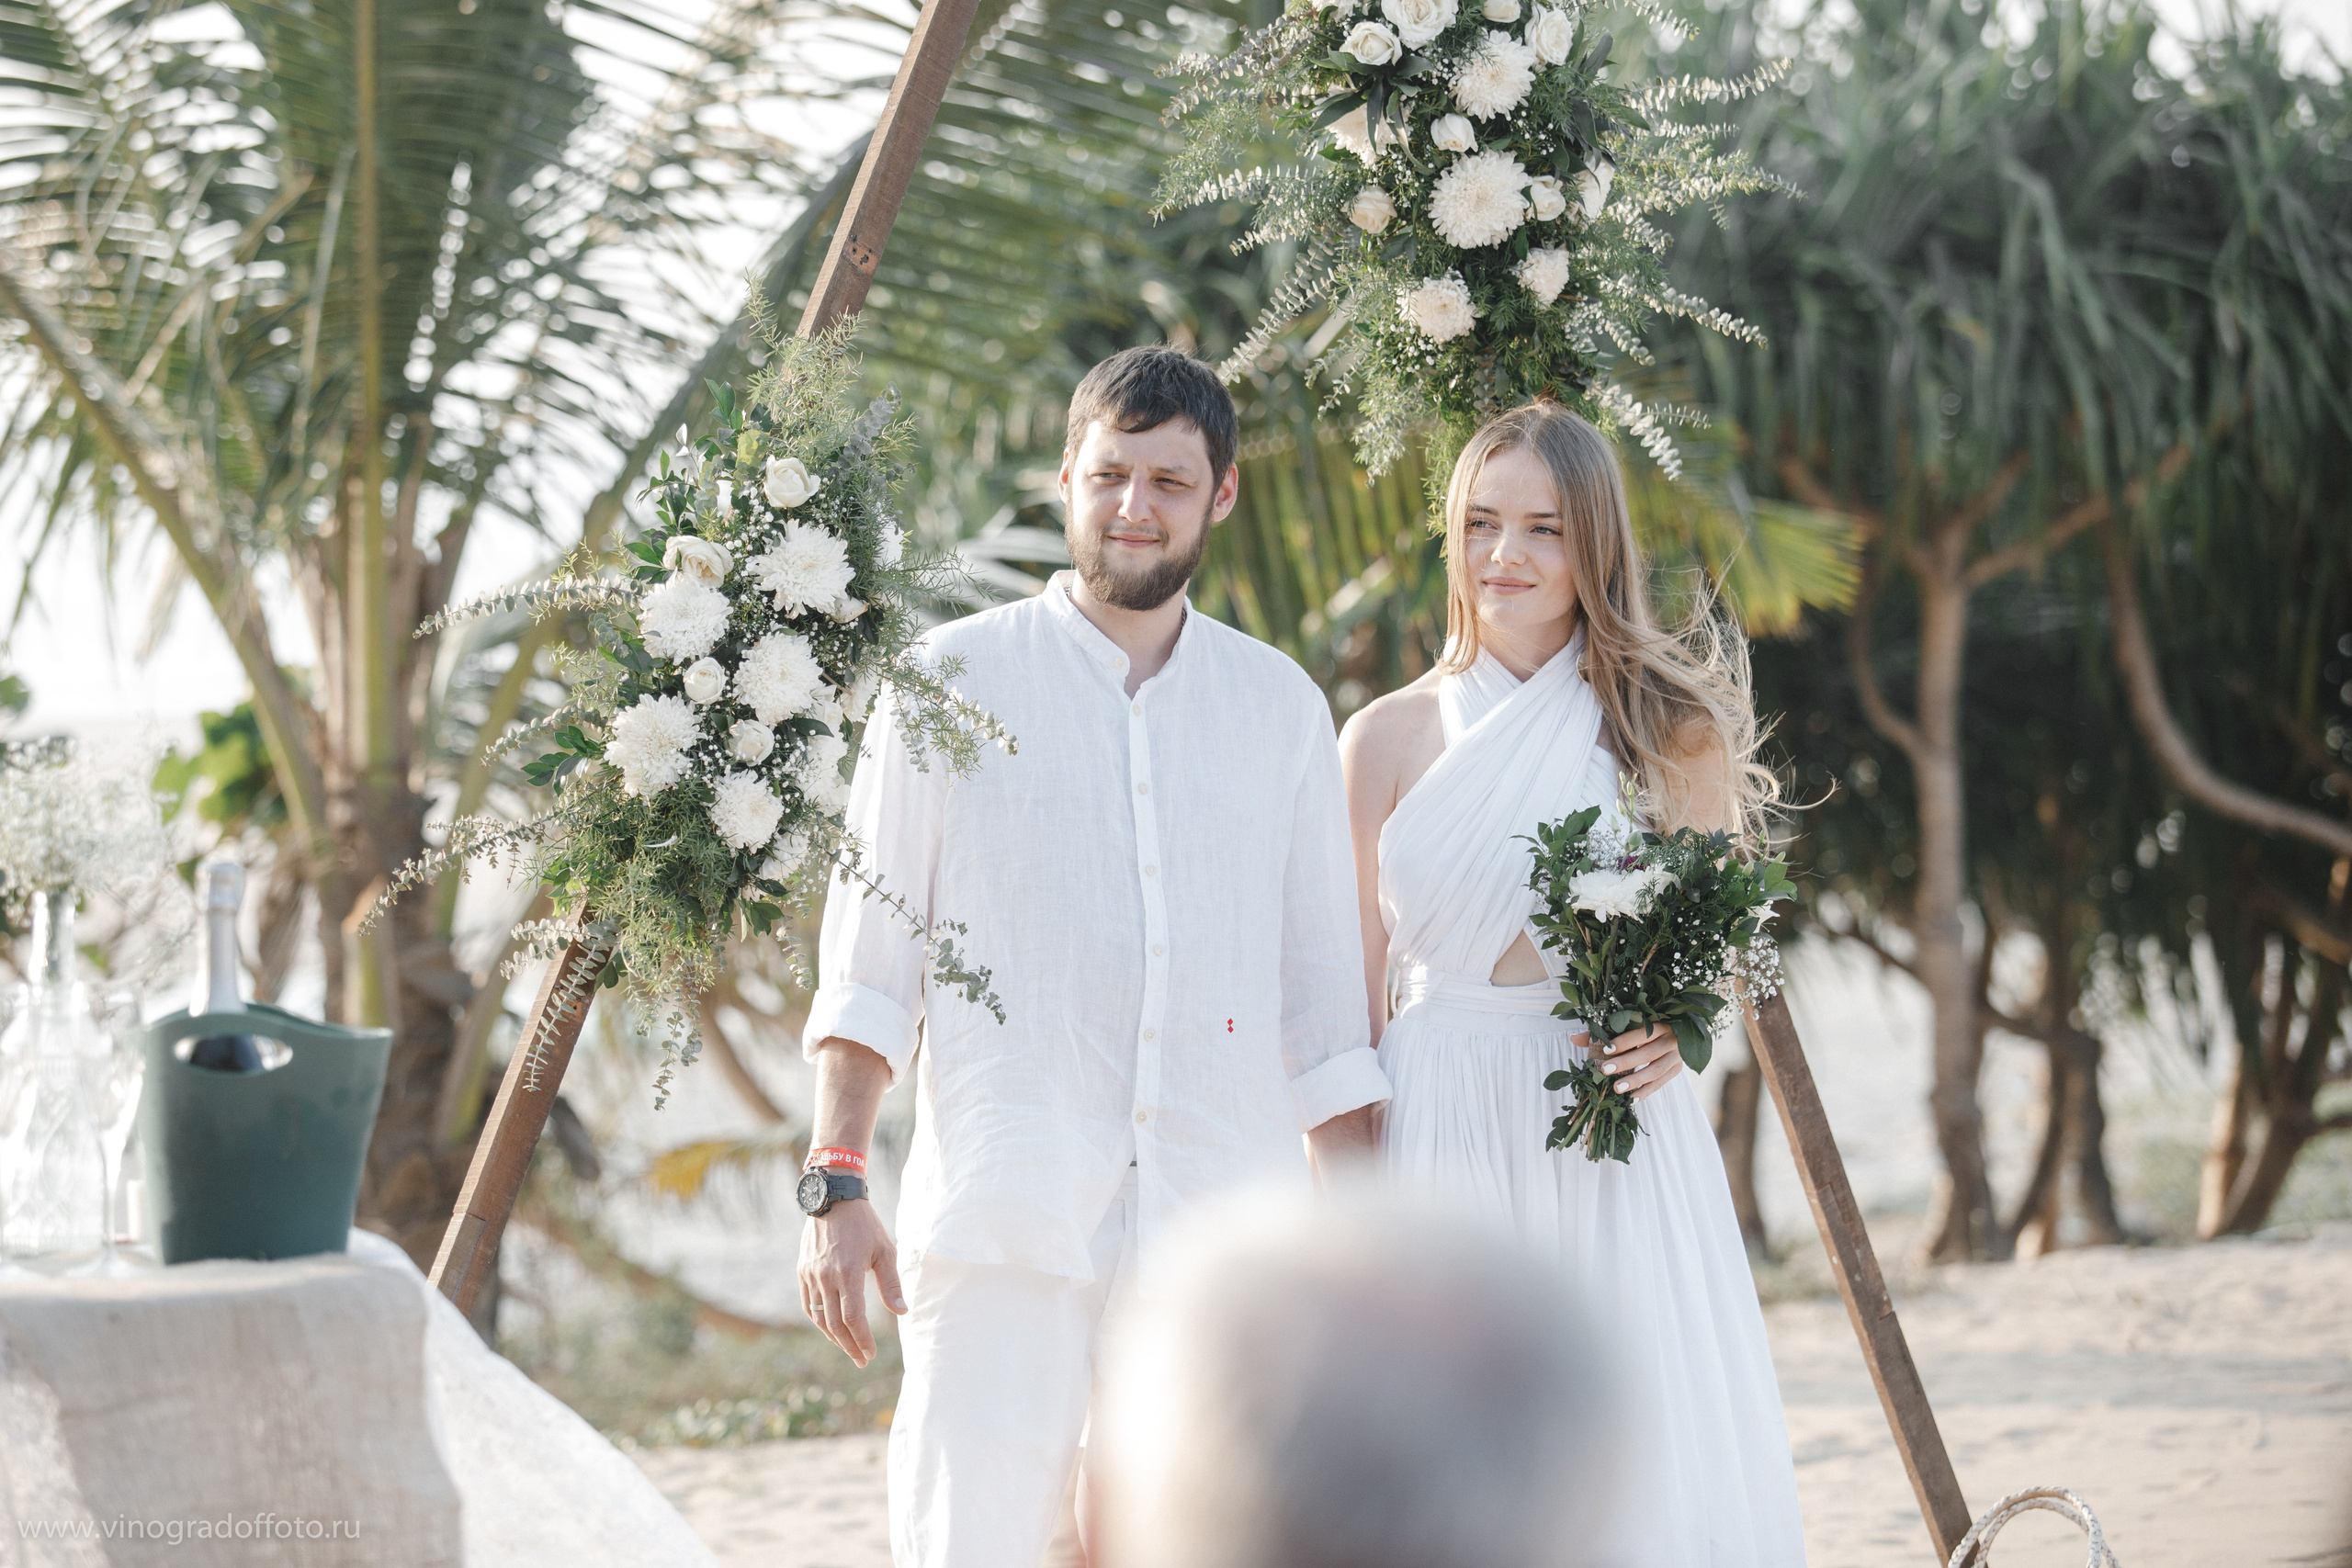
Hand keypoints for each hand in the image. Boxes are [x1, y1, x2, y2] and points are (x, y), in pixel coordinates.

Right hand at [797, 1198, 904, 1365]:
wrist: (834, 1199)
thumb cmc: (865, 1225)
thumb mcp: (885, 1250)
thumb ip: (891, 1284)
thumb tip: (902, 1312)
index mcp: (848, 1272)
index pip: (853, 1318)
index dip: (862, 1339)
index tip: (871, 1354)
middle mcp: (826, 1277)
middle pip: (835, 1324)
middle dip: (850, 1346)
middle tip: (862, 1360)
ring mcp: (811, 1275)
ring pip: (820, 1317)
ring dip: (834, 1338)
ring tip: (849, 1349)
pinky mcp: (803, 1271)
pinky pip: (808, 1304)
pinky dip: (819, 1321)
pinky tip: (830, 1330)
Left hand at [1595, 1021, 1682, 1101]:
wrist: (1678, 1034)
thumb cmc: (1646, 1030)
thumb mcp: (1630, 1026)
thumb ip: (1604, 1032)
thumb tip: (1574, 1039)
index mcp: (1658, 1024)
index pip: (1640, 1034)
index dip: (1624, 1042)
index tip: (1606, 1050)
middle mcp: (1669, 1039)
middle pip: (1648, 1053)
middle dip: (1626, 1063)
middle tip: (1606, 1070)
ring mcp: (1676, 1056)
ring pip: (1656, 1070)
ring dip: (1636, 1081)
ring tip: (1617, 1088)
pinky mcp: (1677, 1069)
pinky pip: (1661, 1083)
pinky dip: (1646, 1092)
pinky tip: (1632, 1099)